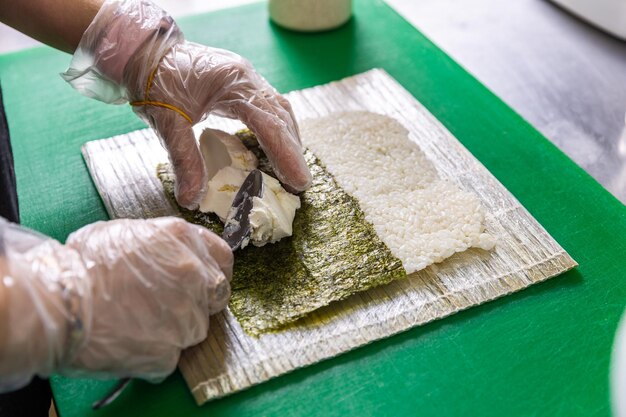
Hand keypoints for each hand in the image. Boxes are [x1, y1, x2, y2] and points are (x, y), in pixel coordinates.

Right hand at [0, 217, 231, 390]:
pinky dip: (155, 353)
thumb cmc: (81, 264)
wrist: (57, 304)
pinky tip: (130, 341)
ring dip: (175, 328)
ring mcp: (186, 317)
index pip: (223, 257)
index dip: (212, 270)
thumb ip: (161, 243)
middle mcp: (194, 276)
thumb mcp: (126, 232)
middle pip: (217, 295)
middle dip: (200, 301)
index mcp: (183, 240)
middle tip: (169, 304)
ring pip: (195, 329)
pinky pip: (172, 356)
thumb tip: (168, 253)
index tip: (202, 279)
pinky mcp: (170, 352)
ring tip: (139, 323)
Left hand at [62, 0, 311, 208]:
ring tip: (293, 171)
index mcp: (233, 82)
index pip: (269, 121)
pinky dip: (275, 132)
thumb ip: (184, 161)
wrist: (144, 53)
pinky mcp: (240, 85)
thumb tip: (192, 199)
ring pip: (278, 111)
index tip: (299, 181)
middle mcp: (246, 77)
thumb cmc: (154, 81)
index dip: (286, 153)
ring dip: (287, 141)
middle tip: (301, 184)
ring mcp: (245, 79)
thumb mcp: (166, 123)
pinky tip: (274, 150)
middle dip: (293, 151)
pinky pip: (266, 109)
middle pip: (281, 116)